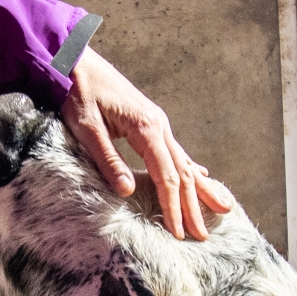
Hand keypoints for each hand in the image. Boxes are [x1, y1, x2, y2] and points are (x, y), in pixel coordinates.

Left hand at [62, 48, 234, 240]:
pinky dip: (191, 169)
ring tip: (222, 208)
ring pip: (185, 162)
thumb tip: (127, 191)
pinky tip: (203, 177)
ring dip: (200, 189)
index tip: (178, 232)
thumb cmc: (77, 91)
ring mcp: (157, 123)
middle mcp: (159, 125)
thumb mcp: (86, 127)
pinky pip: (176, 152)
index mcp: (146, 127)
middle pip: (183, 172)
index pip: (167, 176)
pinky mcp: (150, 123)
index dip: (173, 206)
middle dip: (193, 205)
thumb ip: (107, 159)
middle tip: (203, 235)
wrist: (74, 59)